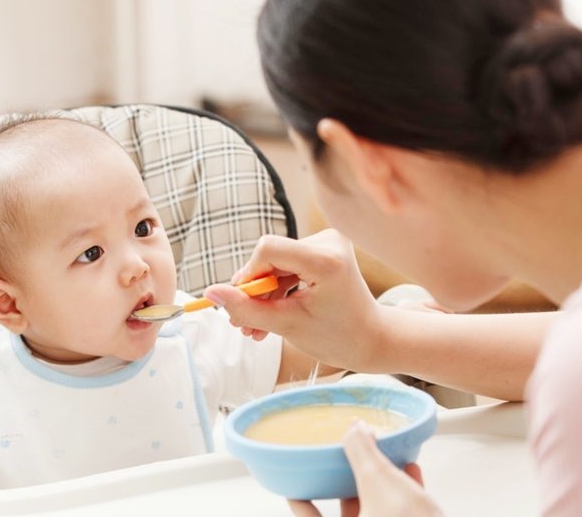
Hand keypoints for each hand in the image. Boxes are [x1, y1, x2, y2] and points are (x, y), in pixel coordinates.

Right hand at [204, 229, 383, 372]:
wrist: (372, 339)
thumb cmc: (337, 337)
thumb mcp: (287, 326)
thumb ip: (247, 309)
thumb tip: (210, 293)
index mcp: (326, 259)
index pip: (268, 249)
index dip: (248, 276)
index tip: (242, 305)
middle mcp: (329, 241)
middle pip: (270, 256)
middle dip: (254, 292)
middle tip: (243, 325)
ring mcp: (328, 243)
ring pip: (275, 262)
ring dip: (262, 294)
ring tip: (255, 328)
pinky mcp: (324, 248)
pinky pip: (287, 264)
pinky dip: (276, 289)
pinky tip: (269, 314)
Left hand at [289, 420, 442, 516]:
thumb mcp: (377, 479)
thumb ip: (361, 451)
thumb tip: (354, 430)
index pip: (308, 516)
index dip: (300, 498)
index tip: (297, 483)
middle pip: (347, 509)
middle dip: (350, 481)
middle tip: (346, 461)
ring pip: (377, 509)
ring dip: (381, 483)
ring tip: (384, 460)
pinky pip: (401, 513)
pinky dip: (405, 493)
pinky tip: (411, 474)